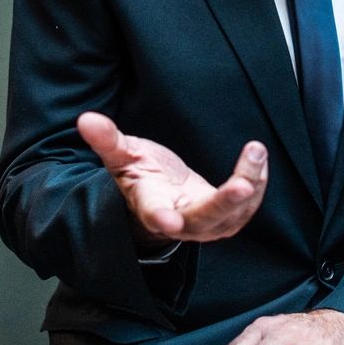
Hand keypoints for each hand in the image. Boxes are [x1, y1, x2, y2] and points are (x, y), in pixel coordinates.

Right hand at [78, 111, 267, 242]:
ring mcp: (205, 225)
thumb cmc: (140, 174)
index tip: (167, 222)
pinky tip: (258, 160)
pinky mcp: (225, 220)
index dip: (161, 218)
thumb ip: (107, 140)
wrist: (161, 195)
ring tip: (255, 151)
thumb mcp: (123, 155)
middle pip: (204, 219)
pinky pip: (246, 209)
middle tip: (243, 185)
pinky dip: (257, 184)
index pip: (154, 214)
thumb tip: (85, 119)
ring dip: (249, 184)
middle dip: (225, 203)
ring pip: (232, 215)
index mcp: (150, 205)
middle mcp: (180, 221)